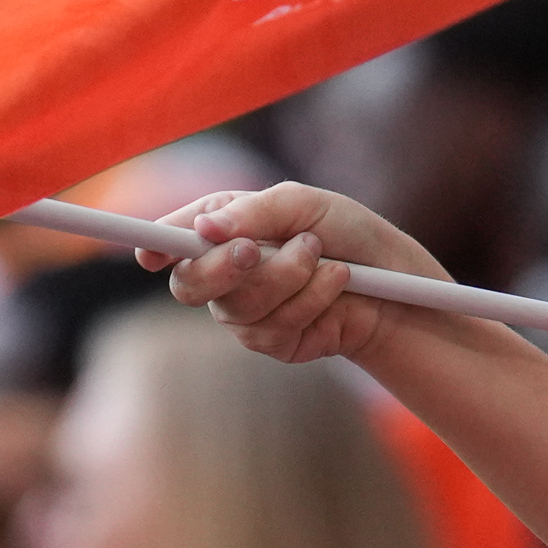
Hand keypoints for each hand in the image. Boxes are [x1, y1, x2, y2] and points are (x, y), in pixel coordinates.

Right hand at [151, 183, 448, 365]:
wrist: (396, 283)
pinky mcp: (274, 342)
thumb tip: (205, 229)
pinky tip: (336, 286)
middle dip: (223, 266)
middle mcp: (227, 274)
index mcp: (225, 229)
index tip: (150, 253)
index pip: (174, 240)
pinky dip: (311, 300)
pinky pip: (274, 328)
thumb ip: (256, 212)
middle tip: (255, 250)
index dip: (156, 246)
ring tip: (324, 257)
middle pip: (190, 284)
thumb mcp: (307, 205)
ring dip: (288, 276)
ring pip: (239, 306)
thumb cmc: (348, 234)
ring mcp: (247, 313)